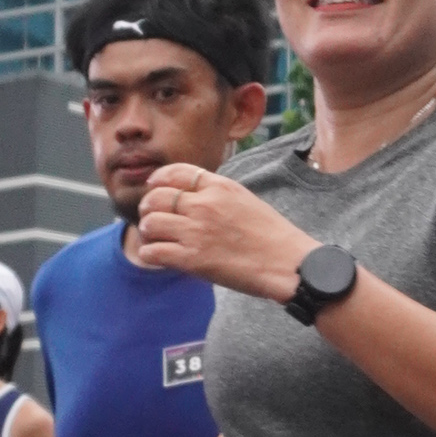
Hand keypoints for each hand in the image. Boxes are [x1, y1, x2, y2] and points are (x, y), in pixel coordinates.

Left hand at [135, 164, 313, 301]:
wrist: (287, 264)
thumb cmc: (272, 235)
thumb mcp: (245, 199)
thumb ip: (217, 193)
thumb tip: (192, 195)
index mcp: (220, 186)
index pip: (175, 172)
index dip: (158, 180)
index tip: (154, 188)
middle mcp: (204, 205)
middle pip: (157, 197)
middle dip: (149, 207)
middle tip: (151, 217)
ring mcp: (196, 232)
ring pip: (150, 223)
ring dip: (148, 231)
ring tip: (155, 238)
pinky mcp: (192, 259)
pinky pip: (153, 251)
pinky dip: (150, 253)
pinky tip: (159, 256)